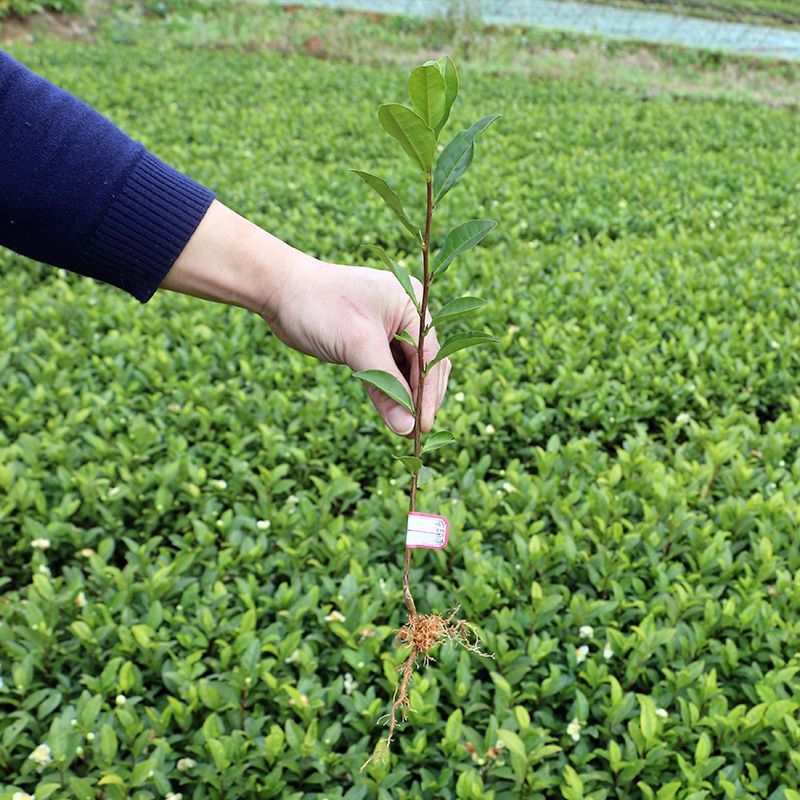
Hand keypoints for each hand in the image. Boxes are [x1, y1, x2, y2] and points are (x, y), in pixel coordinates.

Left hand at [160, 200, 450, 435]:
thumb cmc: (320, 307)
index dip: (428, 393)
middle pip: (424, 364)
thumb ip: (385, 386)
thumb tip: (406, 428)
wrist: (281, 291)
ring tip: (406, 431)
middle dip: (421, 398)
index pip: (430, 356)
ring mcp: (390, 328)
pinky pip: (390, 370)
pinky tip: (392, 414)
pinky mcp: (372, 341)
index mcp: (413, 304)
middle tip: (416, 434)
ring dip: (407, 398)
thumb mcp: (357, 345)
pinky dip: (391, 392)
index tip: (422, 426)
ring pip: (408, 371)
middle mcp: (407, 314)